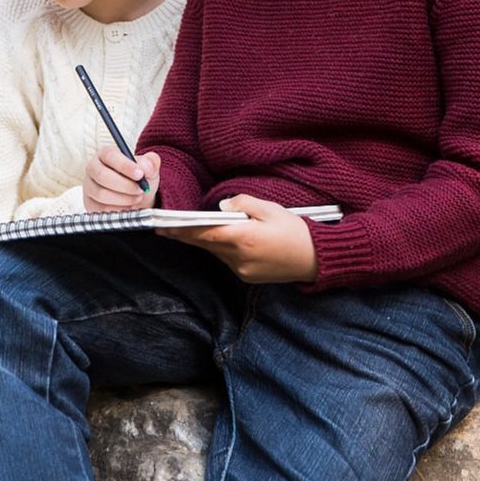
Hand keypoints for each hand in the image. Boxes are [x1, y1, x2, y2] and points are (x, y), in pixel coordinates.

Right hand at [84, 145, 159, 210]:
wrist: (136, 197)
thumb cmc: (137, 180)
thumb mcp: (148, 168)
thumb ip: (151, 163)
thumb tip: (146, 167)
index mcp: (105, 154)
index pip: (110, 156)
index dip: (125, 165)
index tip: (140, 174)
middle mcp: (93, 168)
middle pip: (102, 175)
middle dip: (125, 185)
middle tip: (141, 189)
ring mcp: (89, 187)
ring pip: (102, 194)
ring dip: (124, 199)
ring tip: (137, 198)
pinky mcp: (90, 204)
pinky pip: (101, 209)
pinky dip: (118, 209)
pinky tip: (128, 207)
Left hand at [164, 195, 316, 282]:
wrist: (315, 259)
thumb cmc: (295, 231)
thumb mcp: (270, 209)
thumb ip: (243, 204)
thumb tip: (222, 206)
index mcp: (244, 238)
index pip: (205, 232)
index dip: (182, 229)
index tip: (164, 225)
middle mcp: (239, 257)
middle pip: (205, 244)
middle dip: (186, 236)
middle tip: (164, 228)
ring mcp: (242, 269)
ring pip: (216, 252)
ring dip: (205, 241)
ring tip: (188, 230)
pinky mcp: (247, 276)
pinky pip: (227, 260)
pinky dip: (222, 249)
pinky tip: (221, 240)